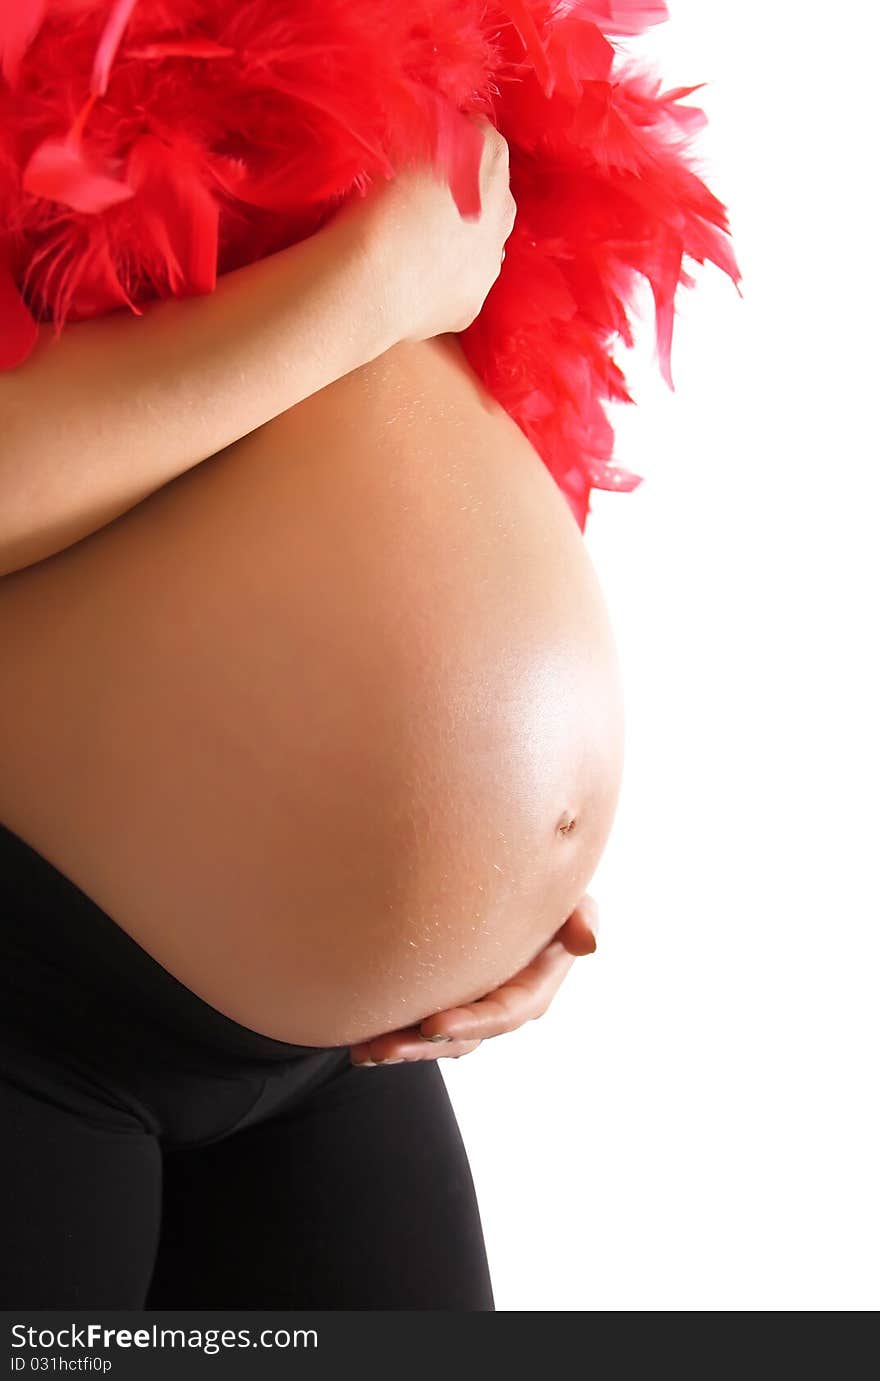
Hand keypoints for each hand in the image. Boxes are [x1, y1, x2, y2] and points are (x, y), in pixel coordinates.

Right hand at [339, 112, 515, 342]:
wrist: (372, 280)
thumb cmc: (378, 202)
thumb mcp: (400, 143)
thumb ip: (423, 128)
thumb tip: (430, 119)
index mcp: (487, 163)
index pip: (485, 138)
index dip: (460, 139)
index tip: (433, 146)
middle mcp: (502, 214)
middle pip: (494, 194)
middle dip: (471, 190)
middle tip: (428, 196)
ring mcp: (489, 265)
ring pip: (484, 245)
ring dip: (462, 239)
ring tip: (421, 243)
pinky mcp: (471, 306)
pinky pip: (461, 287)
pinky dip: (444, 282)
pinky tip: (416, 282)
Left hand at [348, 893, 598, 1066]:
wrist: (518, 888)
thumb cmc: (548, 896)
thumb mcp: (574, 902)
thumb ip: (581, 917)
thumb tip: (588, 941)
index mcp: (531, 990)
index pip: (502, 1014)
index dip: (470, 1023)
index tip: (433, 1025)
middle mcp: (499, 1007)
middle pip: (461, 1037)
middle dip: (421, 1046)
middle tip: (384, 1048)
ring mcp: (470, 1008)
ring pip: (434, 1039)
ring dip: (399, 1048)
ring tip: (363, 1052)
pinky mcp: (446, 1000)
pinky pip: (417, 1024)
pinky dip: (390, 1033)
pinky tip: (357, 1043)